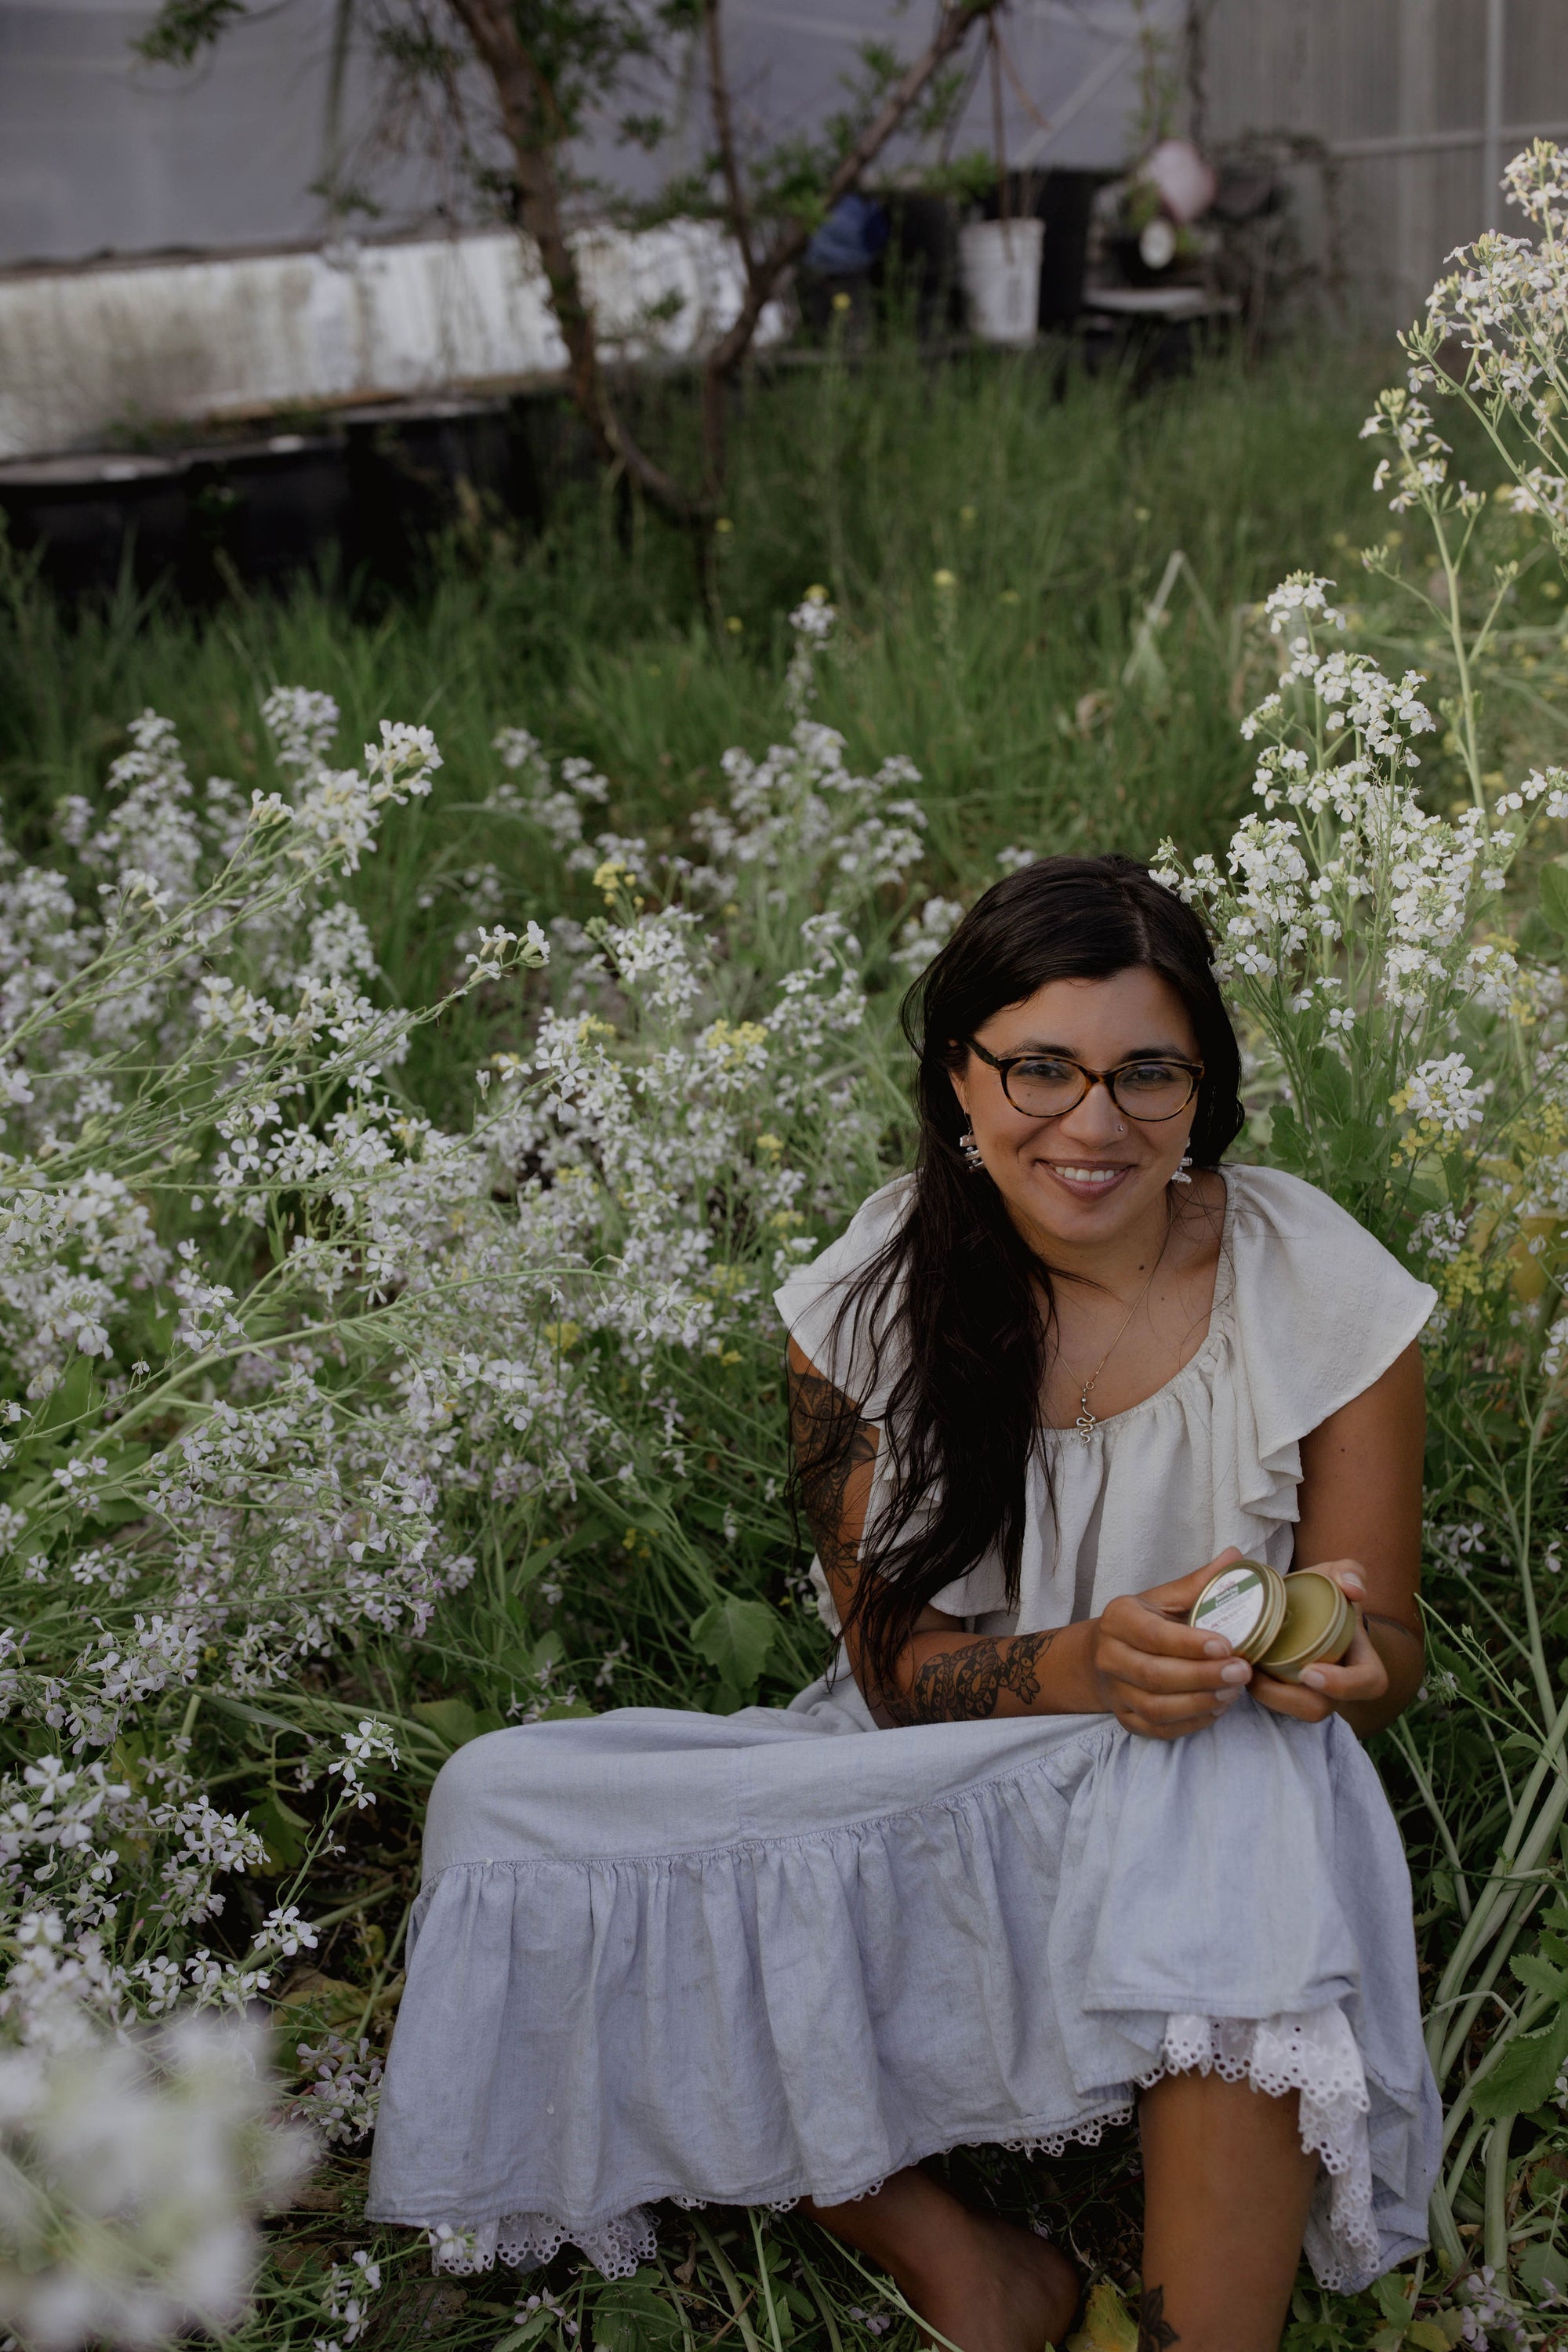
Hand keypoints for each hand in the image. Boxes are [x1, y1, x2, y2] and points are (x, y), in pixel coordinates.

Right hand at [1089, 1548, 1258, 1741]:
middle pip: (1155, 1675)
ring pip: (1156, 1707)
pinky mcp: (1125, 1719)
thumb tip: (1237, 1557)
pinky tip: (1216, 1708)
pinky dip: (1191, 1723)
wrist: (1102, 1656)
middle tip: (1242, 1672)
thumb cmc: (1143, 1623)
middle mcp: (1109, 1656)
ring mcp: (1115, 1691)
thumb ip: (1199, 1583)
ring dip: (1200, 1702)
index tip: (1226, 1645)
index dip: (1190, 1644)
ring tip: (1233, 1691)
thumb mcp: (1164, 1598)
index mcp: (1118, 1618)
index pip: (1153, 1635)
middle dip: (1203, 1677)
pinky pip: (1159, 1729)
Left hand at [1249, 1558, 1388, 1724]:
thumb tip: (1352, 1589)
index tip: (1310, 1672)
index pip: (1366, 1684)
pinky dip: (1255, 1691)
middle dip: (1288, 1698)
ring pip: (1292, 1711)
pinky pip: (1274, 1704)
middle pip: (1320, 1708)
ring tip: (1243, 1669)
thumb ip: (1350, 1572)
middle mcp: (1339, 1688)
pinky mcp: (1288, 1696)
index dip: (1342, 1685)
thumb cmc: (1324, 1594)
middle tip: (1258, 1673)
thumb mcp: (1337, 1576)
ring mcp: (1313, 1696)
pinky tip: (1236, 1670)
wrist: (1303, 1605)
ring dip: (1266, 1696)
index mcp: (1363, 1665)